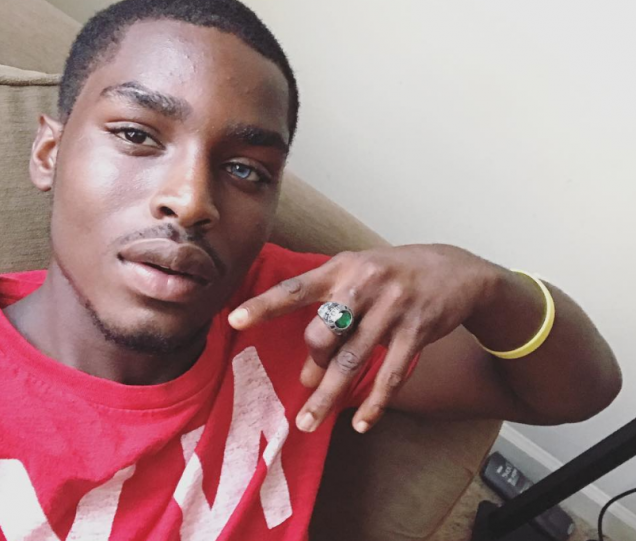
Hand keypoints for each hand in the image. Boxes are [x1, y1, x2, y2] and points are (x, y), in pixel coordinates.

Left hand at [228, 245, 499, 433]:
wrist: (456, 270)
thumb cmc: (396, 273)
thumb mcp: (361, 272)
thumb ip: (333, 309)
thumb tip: (309, 363)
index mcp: (342, 268)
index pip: (295, 288)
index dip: (264, 305)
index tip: (234, 320)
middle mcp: (364, 286)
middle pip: (322, 334)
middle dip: (312, 362)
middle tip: (309, 380)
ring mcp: (392, 309)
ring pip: (351, 361)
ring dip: (327, 396)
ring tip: (308, 421)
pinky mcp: (416, 331)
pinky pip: (390, 375)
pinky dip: (374, 403)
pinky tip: (361, 422)